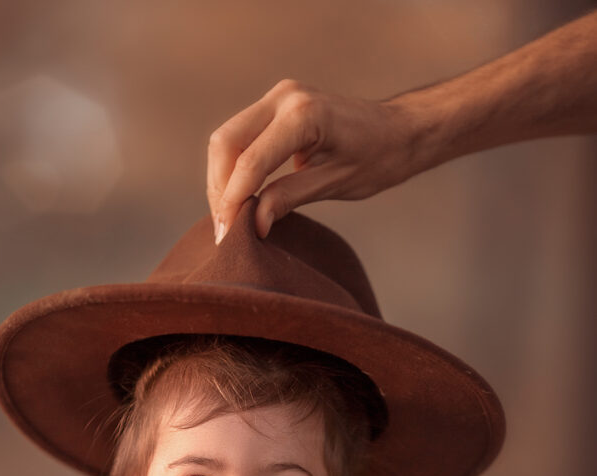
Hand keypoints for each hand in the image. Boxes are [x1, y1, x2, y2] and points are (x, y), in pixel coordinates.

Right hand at [207, 79, 414, 243]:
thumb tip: (253, 224)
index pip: (251, 161)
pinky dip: (231, 168)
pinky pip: (239, 137)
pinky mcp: (274, 106)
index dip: (233, 200)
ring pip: (226, 139)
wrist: (398, 130)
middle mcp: (284, 97)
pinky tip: (237, 197)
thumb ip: (289, 198)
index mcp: (305, 115)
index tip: (225, 234)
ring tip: (228, 217)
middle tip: (223, 229)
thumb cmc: (377, 158)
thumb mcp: (335, 184)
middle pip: (226, 143)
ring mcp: (277, 98)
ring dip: (221, 179)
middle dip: (219, 189)